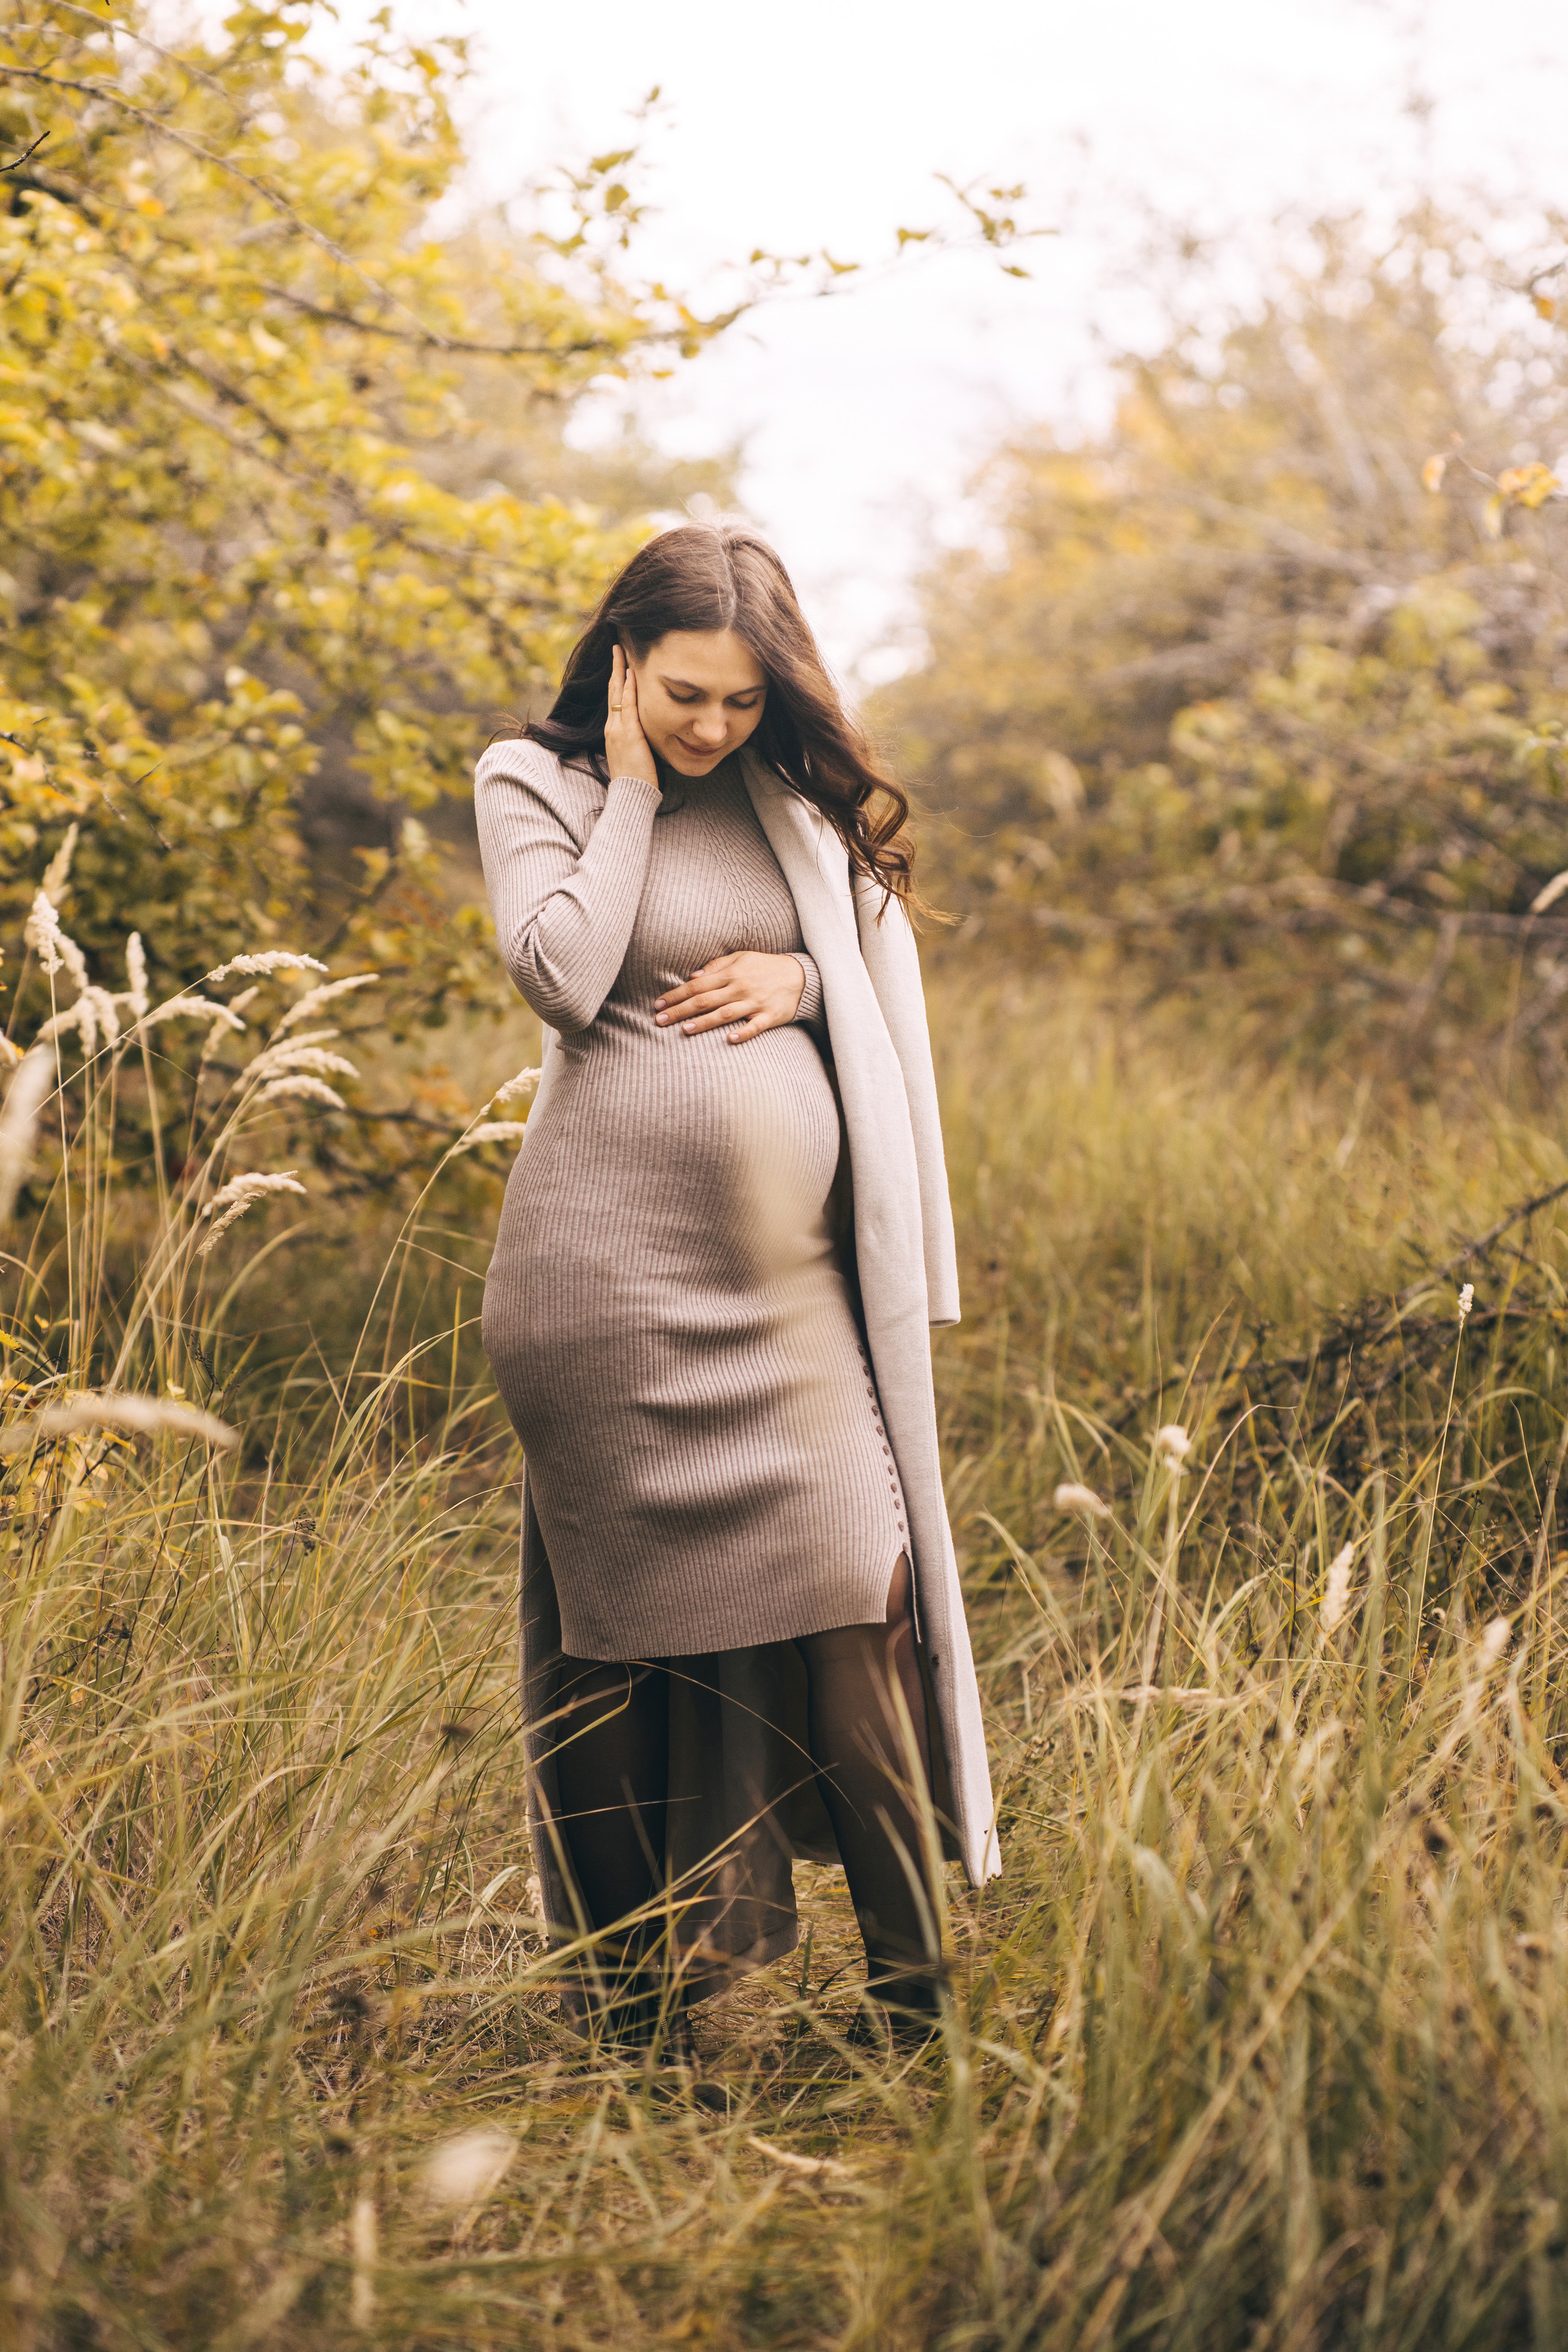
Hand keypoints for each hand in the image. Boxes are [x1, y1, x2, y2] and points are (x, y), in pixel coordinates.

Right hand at [605, 644, 657, 788]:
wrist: (630, 795)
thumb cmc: (636, 781)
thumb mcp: (636, 756)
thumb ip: (639, 742)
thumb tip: (648, 735)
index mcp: (614, 732)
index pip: (615, 699)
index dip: (618, 680)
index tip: (622, 663)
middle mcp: (613, 727)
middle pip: (613, 691)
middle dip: (616, 668)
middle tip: (618, 647)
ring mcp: (618, 730)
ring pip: (618, 694)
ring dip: (620, 671)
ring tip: (622, 651)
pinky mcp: (628, 735)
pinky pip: (627, 707)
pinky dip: (628, 689)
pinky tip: (631, 674)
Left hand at [655, 952, 806, 1044]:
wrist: (800, 975)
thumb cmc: (766, 967)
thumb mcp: (741, 958)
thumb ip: (716, 966)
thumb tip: (692, 976)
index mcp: (731, 974)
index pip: (696, 985)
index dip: (675, 995)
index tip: (658, 1005)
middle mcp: (740, 988)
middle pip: (705, 1000)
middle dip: (680, 1010)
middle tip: (659, 1021)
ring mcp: (755, 1003)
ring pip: (725, 1013)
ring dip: (704, 1022)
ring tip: (684, 1030)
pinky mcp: (770, 1016)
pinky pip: (755, 1027)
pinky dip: (743, 1033)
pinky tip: (730, 1040)